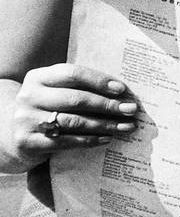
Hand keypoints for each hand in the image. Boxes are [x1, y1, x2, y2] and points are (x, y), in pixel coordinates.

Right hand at [6, 64, 137, 168]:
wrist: (11, 134)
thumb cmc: (45, 108)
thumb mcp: (55, 92)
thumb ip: (80, 88)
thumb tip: (121, 93)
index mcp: (38, 77)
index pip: (72, 74)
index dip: (99, 81)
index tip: (121, 89)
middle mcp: (29, 96)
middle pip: (76, 99)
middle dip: (108, 105)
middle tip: (131, 110)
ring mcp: (26, 120)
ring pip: (73, 121)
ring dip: (104, 124)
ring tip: (125, 126)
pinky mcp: (28, 142)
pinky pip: (65, 141)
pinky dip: (89, 140)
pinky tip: (106, 138)